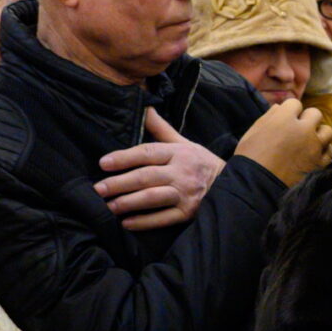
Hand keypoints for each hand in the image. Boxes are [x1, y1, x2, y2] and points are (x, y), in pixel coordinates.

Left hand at [98, 108, 227, 229]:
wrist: (233, 185)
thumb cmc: (201, 163)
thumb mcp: (183, 143)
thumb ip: (160, 129)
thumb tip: (144, 107)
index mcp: (178, 153)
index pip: (147, 153)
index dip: (124, 158)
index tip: (103, 163)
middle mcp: (182, 172)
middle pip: (146, 177)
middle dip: (120, 183)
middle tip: (99, 189)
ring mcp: (186, 194)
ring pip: (153, 198)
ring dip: (129, 203)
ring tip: (110, 206)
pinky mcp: (189, 213)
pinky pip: (163, 218)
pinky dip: (144, 222)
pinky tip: (127, 223)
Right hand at [233, 99, 331, 187]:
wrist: (256, 186)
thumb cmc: (250, 157)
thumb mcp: (253, 132)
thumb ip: (269, 117)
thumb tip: (280, 108)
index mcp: (285, 118)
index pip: (295, 103)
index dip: (290, 111)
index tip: (286, 119)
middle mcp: (303, 129)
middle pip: (315, 114)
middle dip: (307, 119)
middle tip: (298, 130)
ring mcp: (314, 146)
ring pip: (327, 131)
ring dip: (319, 134)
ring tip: (310, 141)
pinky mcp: (319, 163)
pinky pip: (330, 152)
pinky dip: (324, 151)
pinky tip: (315, 154)